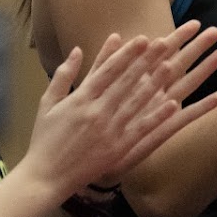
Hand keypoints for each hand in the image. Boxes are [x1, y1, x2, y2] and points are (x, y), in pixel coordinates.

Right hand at [22, 20, 216, 195]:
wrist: (45, 177)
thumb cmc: (44, 139)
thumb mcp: (47, 102)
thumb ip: (63, 75)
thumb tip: (78, 49)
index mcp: (80, 98)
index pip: (107, 70)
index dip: (126, 54)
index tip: (142, 39)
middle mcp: (96, 111)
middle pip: (126, 82)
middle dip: (145, 61)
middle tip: (163, 43)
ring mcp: (108, 131)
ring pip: (136, 102)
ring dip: (155, 84)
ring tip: (171, 66)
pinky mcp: (117, 149)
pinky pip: (140, 130)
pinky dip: (156, 116)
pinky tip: (172, 104)